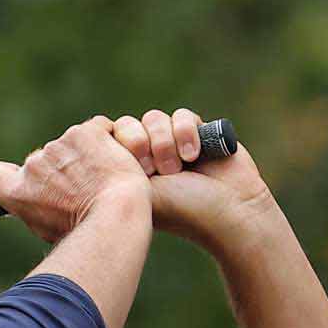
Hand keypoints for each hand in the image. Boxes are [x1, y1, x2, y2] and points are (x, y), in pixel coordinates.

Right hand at [0, 116, 148, 243]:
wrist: (115, 219)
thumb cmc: (89, 232)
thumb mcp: (52, 230)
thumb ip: (37, 209)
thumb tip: (33, 202)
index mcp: (18, 192)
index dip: (3, 173)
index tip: (16, 177)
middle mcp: (32, 166)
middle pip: (46, 161)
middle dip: (66, 171)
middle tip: (89, 193)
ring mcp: (57, 146)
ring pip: (74, 146)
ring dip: (90, 158)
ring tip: (107, 185)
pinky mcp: (83, 133)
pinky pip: (99, 130)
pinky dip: (110, 143)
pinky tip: (120, 165)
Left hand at [109, 107, 276, 250]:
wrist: (231, 212)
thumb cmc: (184, 211)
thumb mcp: (141, 191)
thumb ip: (118, 166)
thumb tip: (96, 137)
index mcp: (131, 172)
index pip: (110, 138)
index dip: (119, 144)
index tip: (135, 169)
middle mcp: (150, 157)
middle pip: (130, 124)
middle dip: (141, 143)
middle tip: (153, 168)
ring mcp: (174, 144)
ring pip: (155, 118)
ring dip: (165, 141)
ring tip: (178, 166)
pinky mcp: (200, 133)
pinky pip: (182, 115)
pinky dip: (186, 131)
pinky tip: (195, 155)